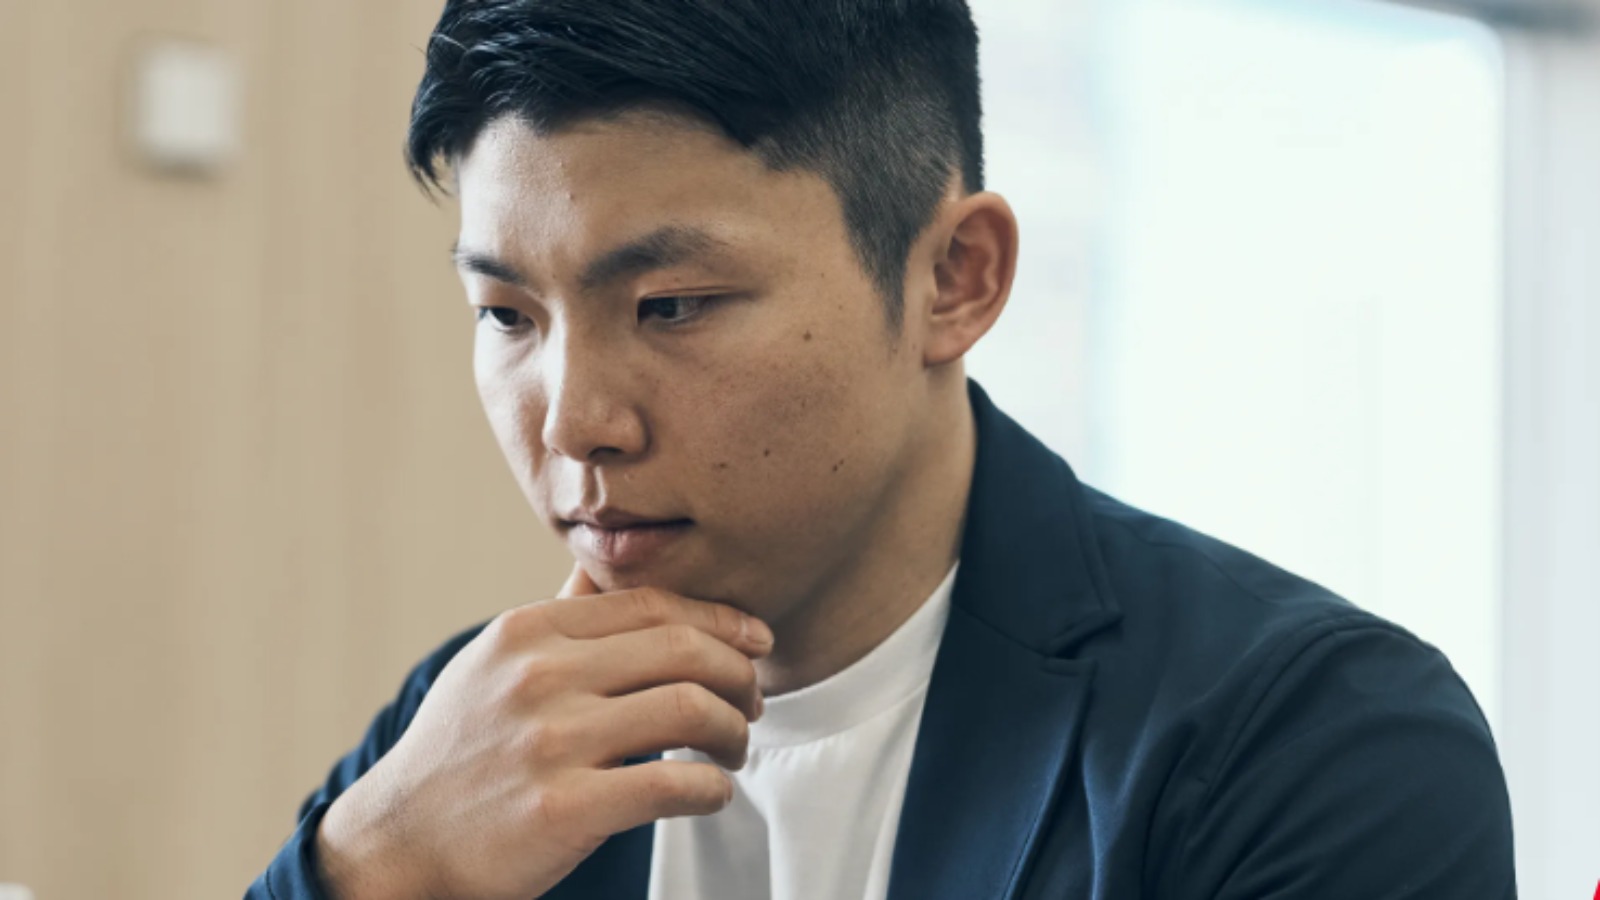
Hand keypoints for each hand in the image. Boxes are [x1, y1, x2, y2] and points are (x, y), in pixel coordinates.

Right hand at [313, 564, 772, 899]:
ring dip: (734, 731)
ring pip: (690, 709)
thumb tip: (607, 568)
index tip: (756, 641)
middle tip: (753, 701)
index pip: (653, 605)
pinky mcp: (562, 809)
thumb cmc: (463, 752)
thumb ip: (560, 619)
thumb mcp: (495, 664)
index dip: (720, 620)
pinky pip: (674, 784)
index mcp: (528, 632)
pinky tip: (712, 792)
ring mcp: (550, 742)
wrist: (399, 843)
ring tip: (735, 748)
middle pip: (683, 650)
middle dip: (740, 673)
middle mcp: (539, 676)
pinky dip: (713, 787)